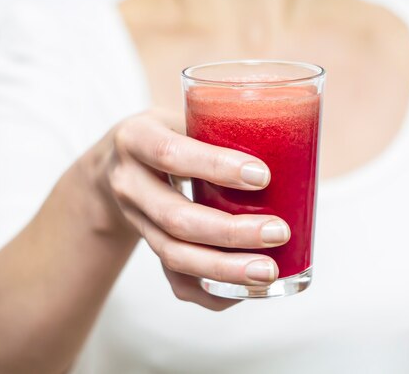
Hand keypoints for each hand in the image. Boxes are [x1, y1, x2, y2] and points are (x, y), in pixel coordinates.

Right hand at [93, 108, 289, 309]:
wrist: (118, 164)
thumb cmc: (168, 134)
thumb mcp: (182, 116)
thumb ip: (220, 124)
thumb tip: (290, 137)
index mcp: (137, 140)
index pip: (172, 155)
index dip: (216, 167)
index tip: (263, 177)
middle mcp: (129, 184)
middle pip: (175, 218)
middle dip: (230, 232)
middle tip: (278, 232)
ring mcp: (136, 222)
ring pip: (174, 256)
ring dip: (224, 269)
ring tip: (268, 271)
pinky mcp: (149, 248)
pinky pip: (175, 281)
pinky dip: (212, 292)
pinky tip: (246, 290)